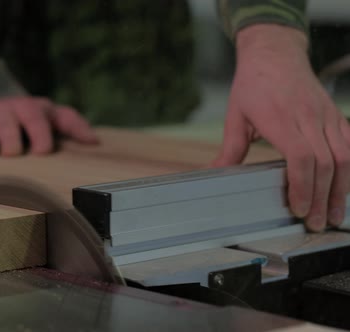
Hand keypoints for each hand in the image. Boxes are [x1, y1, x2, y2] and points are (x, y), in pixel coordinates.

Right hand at [0, 96, 98, 155]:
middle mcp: (8, 109)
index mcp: (32, 108)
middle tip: (13, 153)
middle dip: (11, 142)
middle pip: (8, 125)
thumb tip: (93, 142)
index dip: (40, 135)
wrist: (4, 107)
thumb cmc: (35, 120)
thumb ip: (74, 126)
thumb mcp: (55, 118)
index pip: (36, 118)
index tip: (42, 151)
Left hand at [213, 24, 349, 231]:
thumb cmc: (253, 84)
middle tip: (316, 222)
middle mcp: (307, 117)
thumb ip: (229, 149)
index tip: (299, 208)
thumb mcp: (235, 116)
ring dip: (341, 189)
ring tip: (334, 214)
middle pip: (325, 163)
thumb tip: (213, 174)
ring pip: (344, 156)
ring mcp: (325, 115)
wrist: (275, 53)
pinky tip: (345, 188)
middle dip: (322, 197)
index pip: (301, 156)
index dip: (303, 185)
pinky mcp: (335, 115)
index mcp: (279, 118)